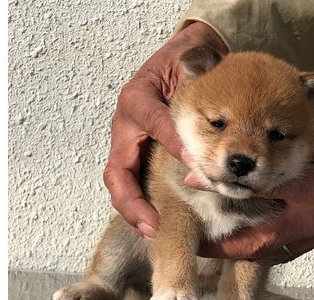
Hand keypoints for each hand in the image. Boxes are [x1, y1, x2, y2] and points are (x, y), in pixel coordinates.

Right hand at [103, 22, 227, 238]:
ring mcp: (129, 141)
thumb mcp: (190, 71)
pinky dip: (144, 202)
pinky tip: (160, 219)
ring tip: (155, 231)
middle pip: (117, 171)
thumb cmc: (186, 62)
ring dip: (135, 209)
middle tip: (153, 225)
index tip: (195, 165)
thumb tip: (196, 155)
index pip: (152, 124)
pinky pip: (133, 180)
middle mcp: (126, 124)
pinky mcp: (137, 151)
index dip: (172, 144)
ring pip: (121, 181)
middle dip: (132, 202)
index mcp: (137, 100)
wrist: (184, 56)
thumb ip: (191, 103)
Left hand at [196, 111, 313, 263]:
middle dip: (217, 241)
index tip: (192, 178)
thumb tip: (274, 132)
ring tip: (208, 244)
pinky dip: (257, 250)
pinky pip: (280, 252)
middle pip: (251, 240)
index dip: (220, 184)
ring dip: (234, 250)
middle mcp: (304, 220)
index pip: (254, 189)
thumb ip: (304, 136)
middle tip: (191, 234)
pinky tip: (244, 242)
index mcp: (308, 190)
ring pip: (263, 252)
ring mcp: (310, 236)